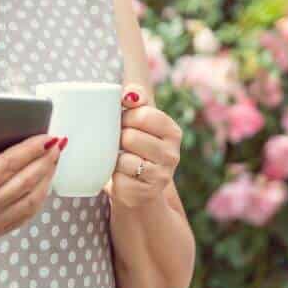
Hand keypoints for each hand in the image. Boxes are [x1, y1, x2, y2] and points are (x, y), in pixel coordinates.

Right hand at [0, 111, 63, 253]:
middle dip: (46, 160)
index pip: (8, 165)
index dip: (31, 149)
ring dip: (47, 178)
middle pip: (25, 181)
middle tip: (59, 142)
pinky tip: (44, 182)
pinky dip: (39, 198)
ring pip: (30, 200)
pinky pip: (25, 215)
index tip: (47, 135)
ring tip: (55, 159)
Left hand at [106, 84, 181, 208]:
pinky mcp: (146, 193)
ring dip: (115, 158)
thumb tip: (128, 94)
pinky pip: (119, 178)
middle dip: (118, 138)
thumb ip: (136, 98)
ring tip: (121, 159)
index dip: (126, 117)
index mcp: (173, 131)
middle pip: (131, 137)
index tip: (123, 123)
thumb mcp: (138, 119)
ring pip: (124, 159)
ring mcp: (162, 176)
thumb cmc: (134, 145)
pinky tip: (121, 175)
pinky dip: (114, 176)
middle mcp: (173, 154)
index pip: (144, 115)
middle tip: (120, 143)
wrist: (137, 186)